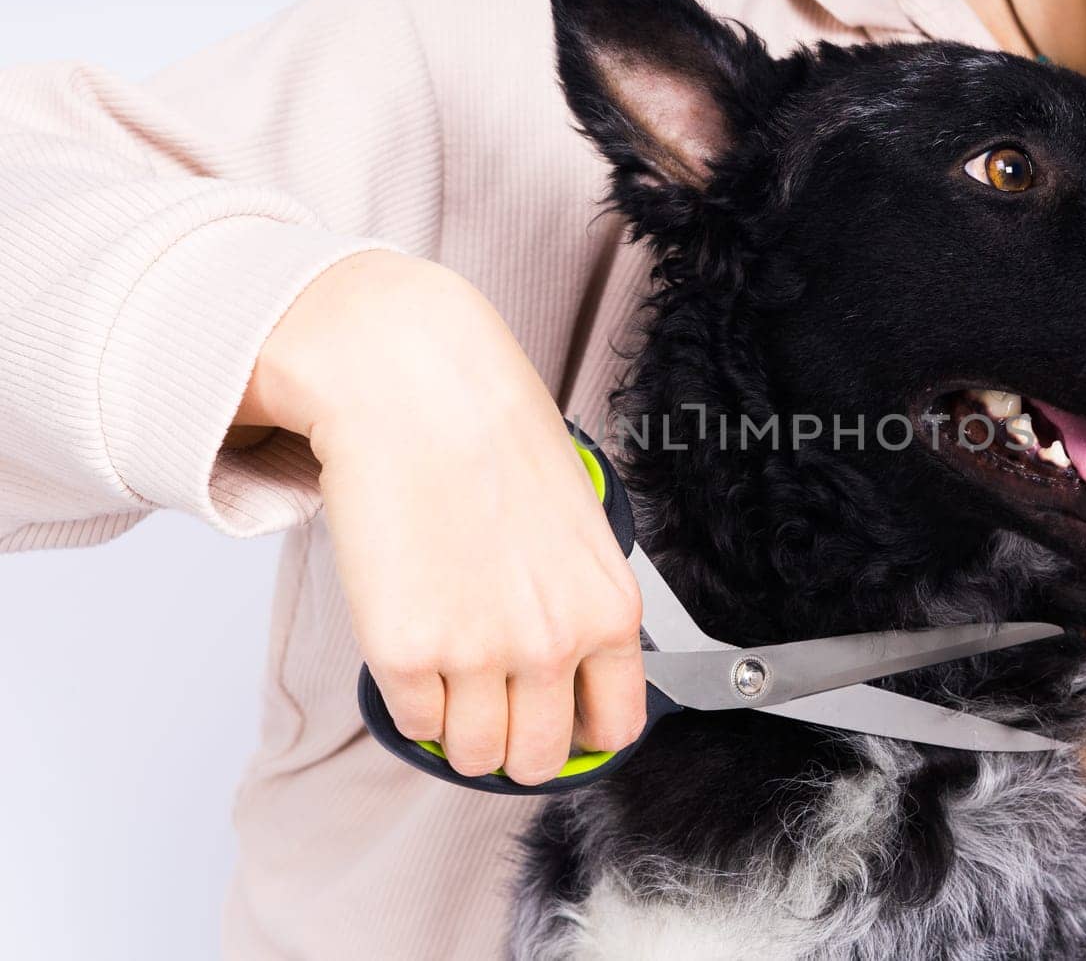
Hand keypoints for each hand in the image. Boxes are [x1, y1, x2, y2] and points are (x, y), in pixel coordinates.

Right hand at [234, 249, 646, 784]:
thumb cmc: (494, 442)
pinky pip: (414, 724)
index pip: (613, 729)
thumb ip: (581, 605)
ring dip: (458, 730)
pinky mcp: (405, 654)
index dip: (579, 735)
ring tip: (447, 673)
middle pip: (537, 758)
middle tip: (489, 703)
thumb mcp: (577, 529)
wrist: (418, 392)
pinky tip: (413, 645)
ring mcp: (479, 654)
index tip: (556, 725)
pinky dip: (411, 700)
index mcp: (609, 612)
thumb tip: (567, 669)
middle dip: (513, 744)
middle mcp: (552, 643)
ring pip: (472, 755)